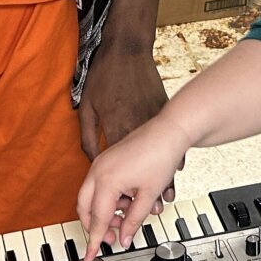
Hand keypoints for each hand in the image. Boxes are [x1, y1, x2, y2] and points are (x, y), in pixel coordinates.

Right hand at [77, 112, 193, 257]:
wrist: (170, 130)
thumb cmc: (161, 156)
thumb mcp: (148, 196)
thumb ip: (133, 221)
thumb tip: (124, 238)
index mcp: (106, 180)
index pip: (97, 219)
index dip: (95, 240)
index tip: (90, 255)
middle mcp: (98, 170)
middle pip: (85, 208)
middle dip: (96, 225)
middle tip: (111, 237)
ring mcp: (101, 162)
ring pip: (90, 196)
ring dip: (104, 211)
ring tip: (127, 215)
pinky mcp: (107, 158)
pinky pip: (98, 184)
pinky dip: (108, 197)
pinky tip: (127, 201)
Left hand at [79, 45, 179, 204]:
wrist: (129, 49)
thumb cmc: (106, 75)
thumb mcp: (87, 107)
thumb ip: (89, 137)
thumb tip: (91, 159)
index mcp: (116, 130)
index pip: (118, 166)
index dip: (117, 193)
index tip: (119, 211)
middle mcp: (136, 130)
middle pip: (143, 169)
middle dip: (143, 199)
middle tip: (148, 211)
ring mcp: (153, 121)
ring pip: (160, 160)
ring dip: (161, 183)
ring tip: (163, 200)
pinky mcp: (162, 113)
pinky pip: (168, 142)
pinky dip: (170, 159)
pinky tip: (172, 171)